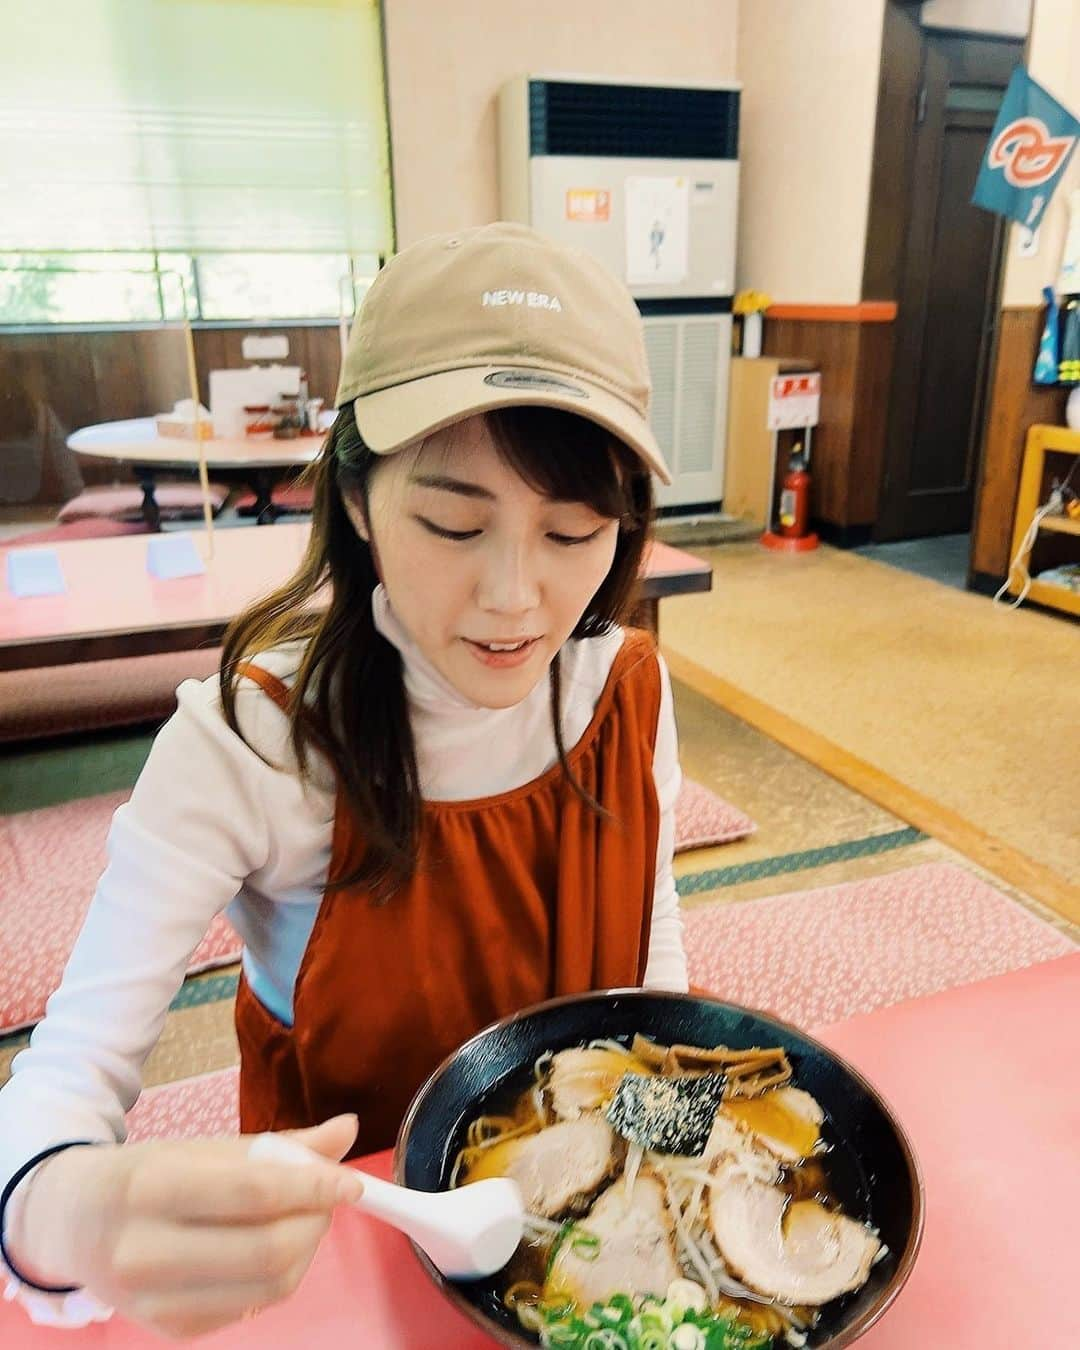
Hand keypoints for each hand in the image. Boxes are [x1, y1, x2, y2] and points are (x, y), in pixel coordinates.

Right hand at [10, 1115, 363, 1338]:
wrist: (74, 1224)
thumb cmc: (150, 1175)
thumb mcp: (206, 1147)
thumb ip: (281, 1144)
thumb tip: (348, 1130)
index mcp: (152, 1187)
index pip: (253, 1194)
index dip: (313, 1188)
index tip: (350, 1181)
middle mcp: (145, 1251)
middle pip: (266, 1251)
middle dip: (315, 1223)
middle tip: (327, 1199)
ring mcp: (153, 1303)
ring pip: (268, 1289)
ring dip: (305, 1251)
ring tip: (303, 1220)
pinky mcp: (170, 1331)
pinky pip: (252, 1309)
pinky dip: (278, 1277)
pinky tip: (269, 1249)